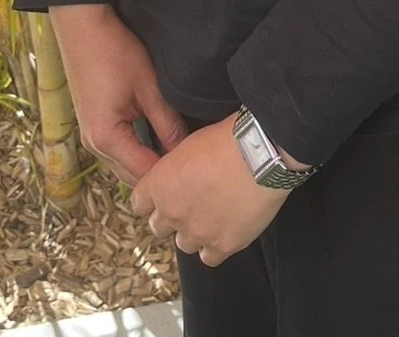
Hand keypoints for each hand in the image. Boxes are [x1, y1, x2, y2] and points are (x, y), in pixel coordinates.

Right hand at [49, 3, 189, 185]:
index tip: (195, 166)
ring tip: (176, 151)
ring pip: (124, 164)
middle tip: (190, 162)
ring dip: (147, 162)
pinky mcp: (92, 124)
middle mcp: (94, 145)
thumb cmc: (114, 50)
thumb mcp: (148, 87)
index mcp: (107, 139)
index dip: (171, 173)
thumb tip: (186, 150)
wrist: (82, 25)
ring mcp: (90, 136)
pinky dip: (136, 149)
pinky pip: (117, 149)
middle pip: (132, 175)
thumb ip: (168, 122)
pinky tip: (157, 138)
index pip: (145, 173)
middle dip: (159, 173)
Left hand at [129, 113, 290, 266]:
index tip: (161, 197)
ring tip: (212, 217)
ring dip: (194, 233)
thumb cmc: (227, 139)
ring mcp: (196, 232)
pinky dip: (215, 247)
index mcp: (160, 184)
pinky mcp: (222, 245)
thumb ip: (175, 168)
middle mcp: (172, 212)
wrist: (259, 154)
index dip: (151, 200)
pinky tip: (225, 231)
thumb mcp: (190, 144)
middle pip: (158, 227)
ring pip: (184, 244)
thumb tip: (176, 175)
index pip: (139, 203)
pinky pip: (209, 257)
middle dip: (171, 217)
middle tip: (188, 206)